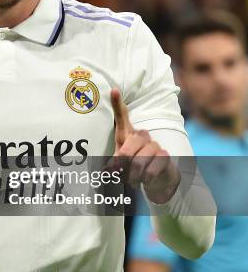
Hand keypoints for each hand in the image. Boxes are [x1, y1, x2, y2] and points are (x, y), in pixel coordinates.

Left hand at [110, 89, 179, 203]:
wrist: (157, 178)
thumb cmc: (133, 166)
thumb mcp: (120, 164)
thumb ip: (113, 165)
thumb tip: (107, 172)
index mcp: (127, 134)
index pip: (121, 116)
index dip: (117, 103)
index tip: (113, 90)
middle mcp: (141, 135)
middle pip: (127, 148)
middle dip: (122, 164)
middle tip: (121, 173)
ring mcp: (154, 144)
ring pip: (139, 161)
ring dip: (133, 175)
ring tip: (132, 179)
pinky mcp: (164, 155)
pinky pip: (150, 170)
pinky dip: (145, 179)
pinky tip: (145, 180)